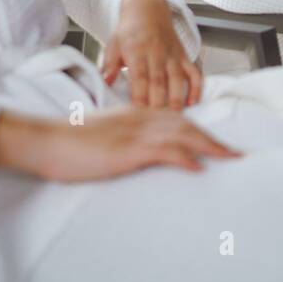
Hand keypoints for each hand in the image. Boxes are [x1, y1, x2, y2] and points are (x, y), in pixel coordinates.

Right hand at [0, 109, 240, 181]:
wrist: (47, 139)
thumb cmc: (69, 141)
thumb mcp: (101, 135)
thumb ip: (121, 137)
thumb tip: (135, 150)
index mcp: (133, 113)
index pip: (175, 119)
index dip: (199, 130)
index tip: (215, 142)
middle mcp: (139, 118)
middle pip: (187, 125)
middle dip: (213, 139)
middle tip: (235, 153)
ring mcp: (135, 132)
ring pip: (183, 134)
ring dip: (210, 146)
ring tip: (230, 158)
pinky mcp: (128, 149)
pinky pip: (166, 151)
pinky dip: (186, 158)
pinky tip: (199, 168)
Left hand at [100, 0, 201, 108]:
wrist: (147, 10)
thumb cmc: (129, 32)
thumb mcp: (113, 45)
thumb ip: (109, 65)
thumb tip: (104, 83)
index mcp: (136, 51)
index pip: (139, 77)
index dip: (140, 95)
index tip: (138, 113)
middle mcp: (156, 53)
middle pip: (159, 81)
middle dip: (158, 102)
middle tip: (156, 121)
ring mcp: (172, 55)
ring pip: (177, 78)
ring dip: (177, 98)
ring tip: (175, 117)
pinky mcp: (184, 56)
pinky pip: (194, 72)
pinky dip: (196, 87)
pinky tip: (193, 102)